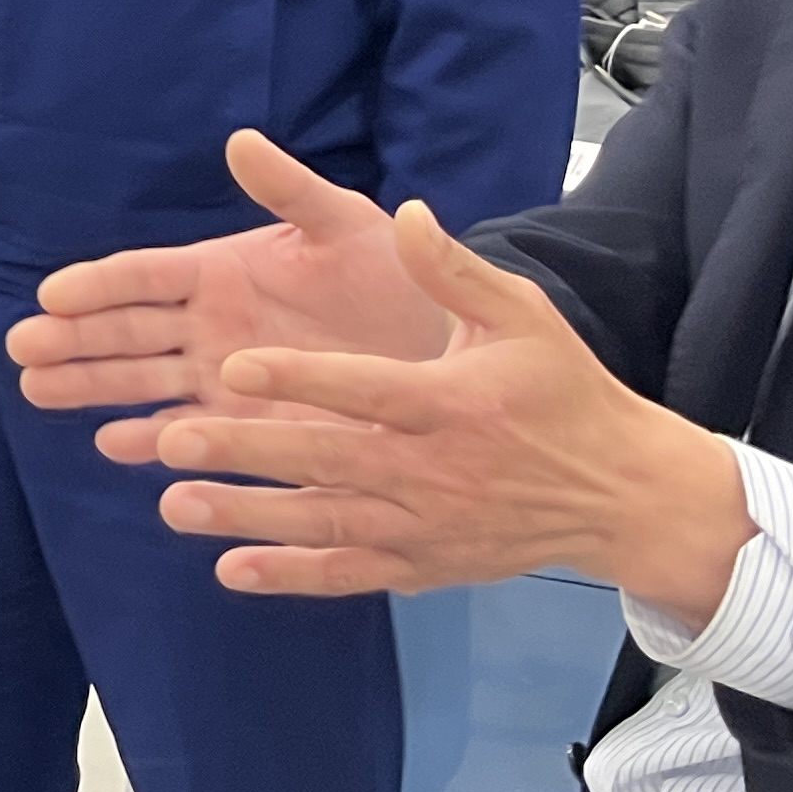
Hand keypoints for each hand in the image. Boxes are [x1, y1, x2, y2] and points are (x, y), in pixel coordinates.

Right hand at [9, 130, 453, 460]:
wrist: (440, 343)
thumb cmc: (393, 276)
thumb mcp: (345, 224)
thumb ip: (289, 190)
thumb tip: (241, 140)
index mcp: (219, 270)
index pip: (143, 275)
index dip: (97, 285)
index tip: (52, 296)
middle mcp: (207, 324)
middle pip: (124, 331)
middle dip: (71, 340)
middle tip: (22, 350)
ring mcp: (220, 376)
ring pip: (139, 380)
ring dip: (89, 387)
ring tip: (38, 391)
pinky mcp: (246, 424)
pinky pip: (187, 429)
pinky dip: (149, 438)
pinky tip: (112, 444)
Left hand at [144, 200, 752, 618]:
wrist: (620, 494)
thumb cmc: (562, 392)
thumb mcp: (522, 318)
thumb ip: (454, 271)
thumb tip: (410, 214)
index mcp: (454, 401)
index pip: (367, 389)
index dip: (303, 379)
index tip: (236, 366)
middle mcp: (436, 470)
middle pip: (329, 460)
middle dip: (249, 452)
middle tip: (173, 439)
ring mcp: (426, 525)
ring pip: (326, 524)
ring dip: (249, 517)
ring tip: (172, 503)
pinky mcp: (423, 564)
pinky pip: (349, 574)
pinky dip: (292, 577)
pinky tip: (229, 570)